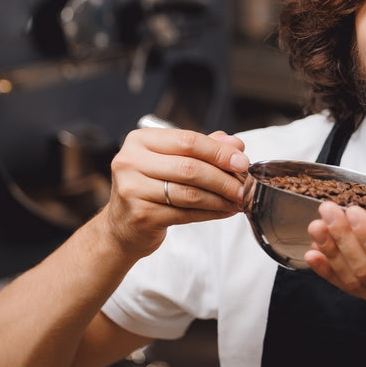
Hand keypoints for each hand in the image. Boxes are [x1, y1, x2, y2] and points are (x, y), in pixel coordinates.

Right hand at [100, 127, 249, 257]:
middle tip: (244, 185)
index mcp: (140, 140)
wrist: (122, 226)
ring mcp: (132, 189)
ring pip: (190, 193)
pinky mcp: (141, 215)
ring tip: (238, 199)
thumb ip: (204, 148)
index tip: (242, 162)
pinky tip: (225, 211)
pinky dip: (211, 212)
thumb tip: (236, 144)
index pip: (187, 141)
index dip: (219, 152)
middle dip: (223, 177)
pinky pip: (186, 213)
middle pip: (190, 167)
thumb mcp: (172, 160)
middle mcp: (130, 162)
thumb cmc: (150, 187)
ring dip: (221, 198)